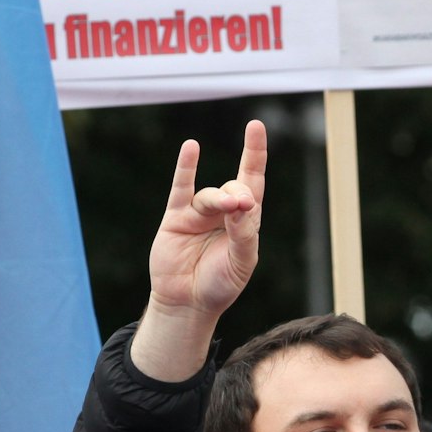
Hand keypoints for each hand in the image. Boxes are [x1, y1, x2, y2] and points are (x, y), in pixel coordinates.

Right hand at [148, 123, 267, 321]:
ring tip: (227, 207)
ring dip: (218, 198)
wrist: (187, 304)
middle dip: (239, 194)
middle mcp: (223, 212)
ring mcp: (199, 213)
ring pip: (210, 195)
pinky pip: (181, 188)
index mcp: (245, 222)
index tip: (255, 127)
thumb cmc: (219, 285)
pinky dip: (186, 168)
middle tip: (240, 205)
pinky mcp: (176, 218)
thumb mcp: (240, 263)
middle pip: (235, 188)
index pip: (253, 182)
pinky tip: (191, 148)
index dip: (255, 154)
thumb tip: (241, 204)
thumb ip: (243, 233)